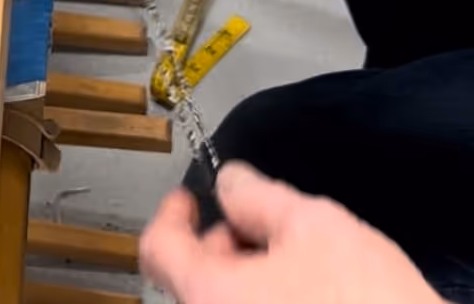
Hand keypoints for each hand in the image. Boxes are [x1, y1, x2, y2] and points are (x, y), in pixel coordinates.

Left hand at [140, 163, 442, 303]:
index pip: (159, 248)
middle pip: (193, 279)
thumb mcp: (314, 226)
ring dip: (246, 277)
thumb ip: (257, 195)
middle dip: (222, 244)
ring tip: (298, 264)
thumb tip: (229, 182)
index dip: (172, 212)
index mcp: (209, 297)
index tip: (188, 197)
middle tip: (262, 226)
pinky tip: (310, 296)